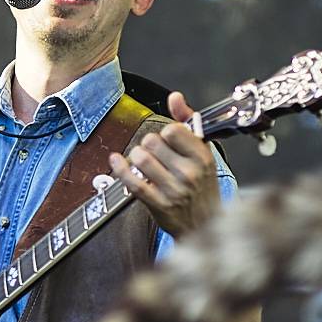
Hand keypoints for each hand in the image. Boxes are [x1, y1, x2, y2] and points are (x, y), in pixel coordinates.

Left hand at [109, 91, 221, 238]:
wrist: (206, 224)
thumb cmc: (202, 187)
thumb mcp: (203, 154)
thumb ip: (188, 122)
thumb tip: (175, 97)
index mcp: (203, 157)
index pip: (173, 130)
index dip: (165, 133)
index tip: (167, 140)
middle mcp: (190, 173)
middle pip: (152, 141)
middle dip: (148, 144)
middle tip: (153, 154)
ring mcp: (174, 190)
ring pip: (140, 159)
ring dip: (135, 157)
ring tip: (142, 162)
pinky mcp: (158, 204)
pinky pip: (132, 181)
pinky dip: (120, 169)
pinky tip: (116, 161)